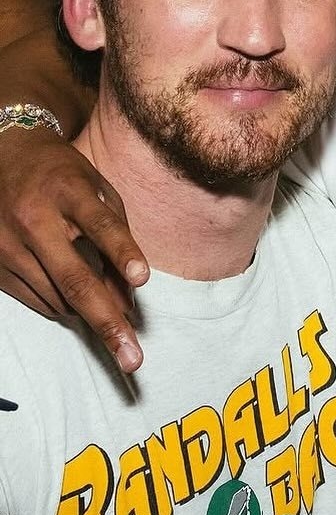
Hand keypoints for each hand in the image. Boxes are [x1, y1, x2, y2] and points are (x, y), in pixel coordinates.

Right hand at [0, 127, 147, 369]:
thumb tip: (130, 294)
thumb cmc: (62, 175)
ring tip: (117, 323)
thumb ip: (118, 233)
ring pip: (59, 299)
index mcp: (67, 191)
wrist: (1, 155)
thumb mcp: (96, 187)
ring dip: (92, 316)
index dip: (123, 252)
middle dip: (107, 322)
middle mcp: (34, 220)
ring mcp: (9, 245)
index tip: (142, 278)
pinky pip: (39, 302)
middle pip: (75, 278)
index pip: (101, 225)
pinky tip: (79, 301)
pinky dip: (64, 307)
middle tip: (132, 359)